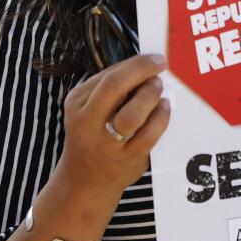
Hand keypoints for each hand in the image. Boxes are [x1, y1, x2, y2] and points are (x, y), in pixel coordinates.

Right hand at [54, 53, 170, 203]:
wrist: (85, 181)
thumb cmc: (92, 137)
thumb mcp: (87, 110)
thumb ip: (108, 90)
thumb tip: (142, 66)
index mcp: (76, 103)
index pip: (106, 75)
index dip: (134, 63)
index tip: (152, 58)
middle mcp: (87, 122)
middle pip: (114, 87)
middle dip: (141, 70)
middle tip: (159, 64)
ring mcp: (106, 144)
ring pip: (132, 114)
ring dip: (150, 95)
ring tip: (159, 88)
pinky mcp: (126, 159)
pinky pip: (148, 135)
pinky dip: (161, 118)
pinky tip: (164, 108)